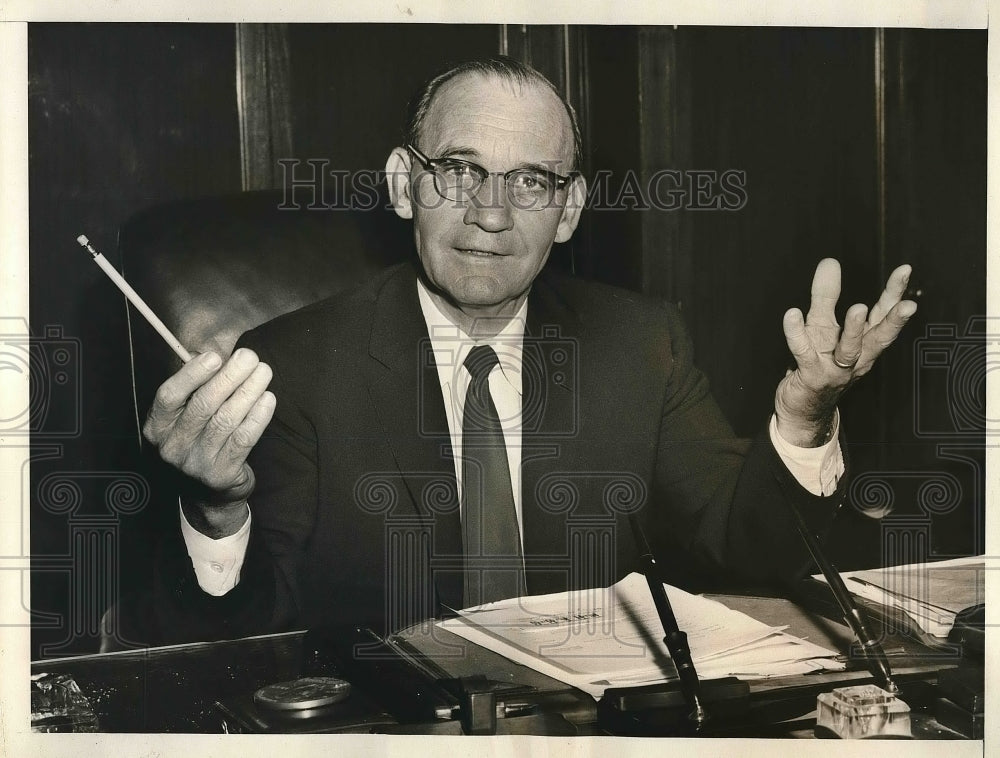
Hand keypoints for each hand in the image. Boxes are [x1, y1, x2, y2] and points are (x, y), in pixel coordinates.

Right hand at [143, 348, 275, 533]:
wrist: (208, 493)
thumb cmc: (201, 441)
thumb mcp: (187, 418)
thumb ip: (197, 389)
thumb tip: (220, 355)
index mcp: (158, 427)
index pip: (169, 396)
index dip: (191, 374)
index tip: (215, 356)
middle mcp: (172, 446)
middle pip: (202, 405)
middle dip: (230, 377)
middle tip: (250, 357)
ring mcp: (196, 463)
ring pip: (225, 420)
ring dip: (248, 391)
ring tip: (264, 372)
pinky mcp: (221, 474)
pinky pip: (243, 439)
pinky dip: (258, 417)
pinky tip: (268, 399)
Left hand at [775, 258, 916, 446]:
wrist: (803, 409)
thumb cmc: (818, 364)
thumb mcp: (823, 327)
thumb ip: (825, 296)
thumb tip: (830, 262)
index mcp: (863, 344)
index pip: (883, 315)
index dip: (895, 293)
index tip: (905, 270)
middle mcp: (855, 358)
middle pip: (878, 336)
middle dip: (894, 319)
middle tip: (907, 304)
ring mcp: (835, 369)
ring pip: (849, 350)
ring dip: (854, 330)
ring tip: (857, 308)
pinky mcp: (812, 376)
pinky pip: (804, 353)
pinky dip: (797, 334)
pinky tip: (792, 315)